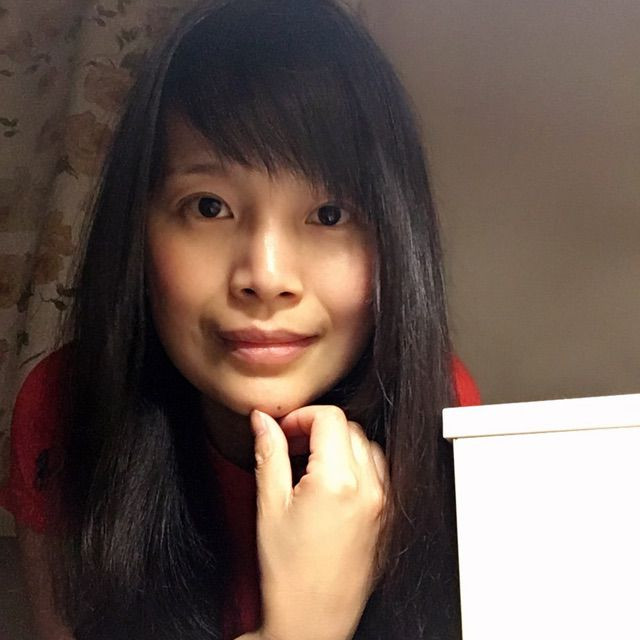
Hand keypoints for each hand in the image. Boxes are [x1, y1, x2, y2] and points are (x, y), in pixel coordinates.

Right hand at [249, 406, 388, 639]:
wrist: (312, 622)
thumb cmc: (288, 573)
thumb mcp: (269, 507)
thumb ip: (268, 454)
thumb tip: (262, 420)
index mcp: (337, 480)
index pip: (330, 418)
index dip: (301, 417)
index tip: (283, 430)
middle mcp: (368, 487)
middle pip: (349, 428)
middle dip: (318, 428)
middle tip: (291, 445)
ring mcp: (381, 502)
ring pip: (367, 445)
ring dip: (340, 443)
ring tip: (310, 464)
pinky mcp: (385, 516)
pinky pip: (379, 470)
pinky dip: (357, 463)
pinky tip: (332, 481)